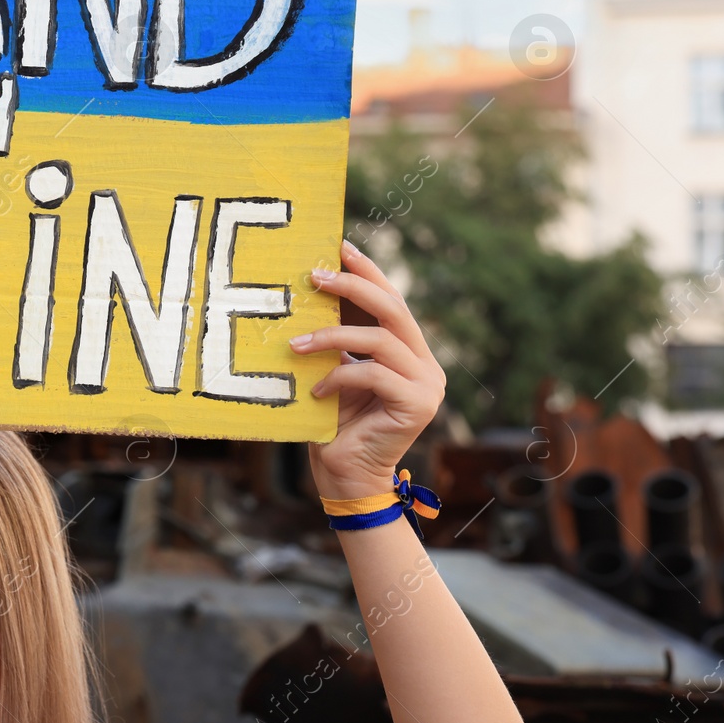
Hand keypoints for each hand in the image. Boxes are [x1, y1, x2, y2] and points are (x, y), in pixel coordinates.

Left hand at [290, 239, 445, 499]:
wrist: (345, 477)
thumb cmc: (332, 424)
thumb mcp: (333, 372)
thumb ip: (336, 341)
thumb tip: (309, 292)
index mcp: (409, 351)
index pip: (391, 300)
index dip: (368, 270)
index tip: (338, 245)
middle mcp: (425, 364)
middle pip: (393, 308)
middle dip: (354, 285)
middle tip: (315, 275)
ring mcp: (427, 384)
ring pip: (380, 339)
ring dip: (332, 335)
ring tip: (296, 343)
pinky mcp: (418, 405)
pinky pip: (373, 374)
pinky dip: (339, 377)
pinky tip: (316, 390)